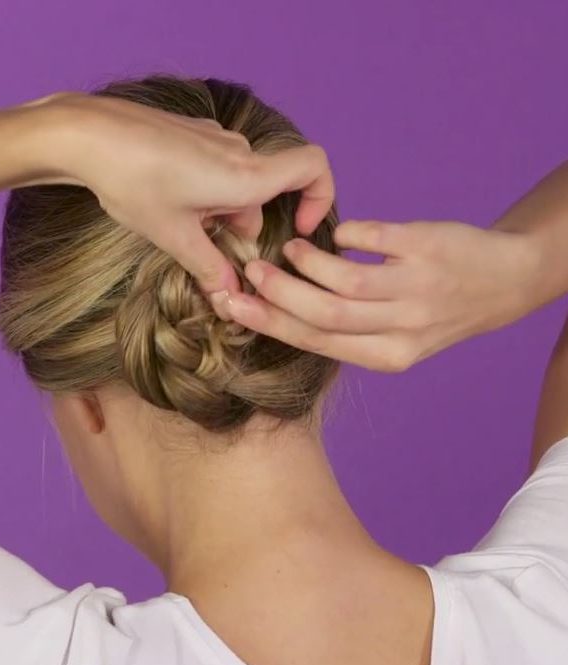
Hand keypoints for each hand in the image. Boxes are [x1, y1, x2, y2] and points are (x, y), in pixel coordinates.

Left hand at [34, 92, 333, 297]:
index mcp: (245, 175)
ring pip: (238, 184)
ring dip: (221, 212)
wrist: (87, 134)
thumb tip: (231, 301)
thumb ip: (209, 269)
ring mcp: (215, 138)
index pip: (313, 167)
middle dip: (244, 227)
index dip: (320, 197)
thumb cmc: (133, 183)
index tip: (299, 228)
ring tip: (177, 225)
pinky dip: (206, 193)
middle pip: (266, 193)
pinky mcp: (193, 134)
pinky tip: (167, 202)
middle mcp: (239, 151)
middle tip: (206, 249)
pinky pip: (217, 168)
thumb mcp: (174, 236)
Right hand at [224, 219, 547, 371]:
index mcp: (387, 357)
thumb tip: (280, 307)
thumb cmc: (435, 310)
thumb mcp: (395, 339)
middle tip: (252, 270)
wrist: (503, 282)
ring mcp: (417, 289)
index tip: (233, 304)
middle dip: (277, 292)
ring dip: (306, 261)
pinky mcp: (427, 249)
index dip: (269, 322)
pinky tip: (338, 235)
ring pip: (343, 280)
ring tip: (292, 249)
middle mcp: (403, 329)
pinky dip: (345, 234)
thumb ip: (347, 331)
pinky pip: (370, 238)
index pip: (315, 342)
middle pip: (323, 315)